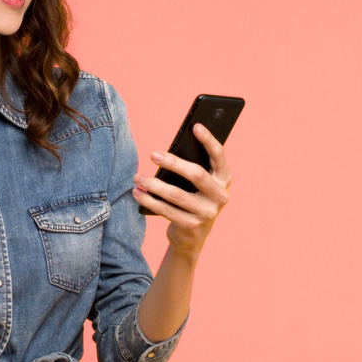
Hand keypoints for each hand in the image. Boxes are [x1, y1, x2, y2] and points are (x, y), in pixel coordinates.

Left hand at [132, 123, 231, 257]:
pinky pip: (166, 210)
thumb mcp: (197, 183)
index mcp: (224, 179)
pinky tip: (137, 193)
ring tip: (137, 177)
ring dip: (153, 184)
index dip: (209, 141)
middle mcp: (220, 196)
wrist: (192, 235)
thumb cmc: (192, 197)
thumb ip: (191, 167)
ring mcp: (207, 213)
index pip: (219, 156)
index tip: (196, 126)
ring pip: (176, 195)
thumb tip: (166, 151)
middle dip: (173, 162)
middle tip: (152, 154)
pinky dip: (148, 200)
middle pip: (196, 174)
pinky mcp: (192, 226)